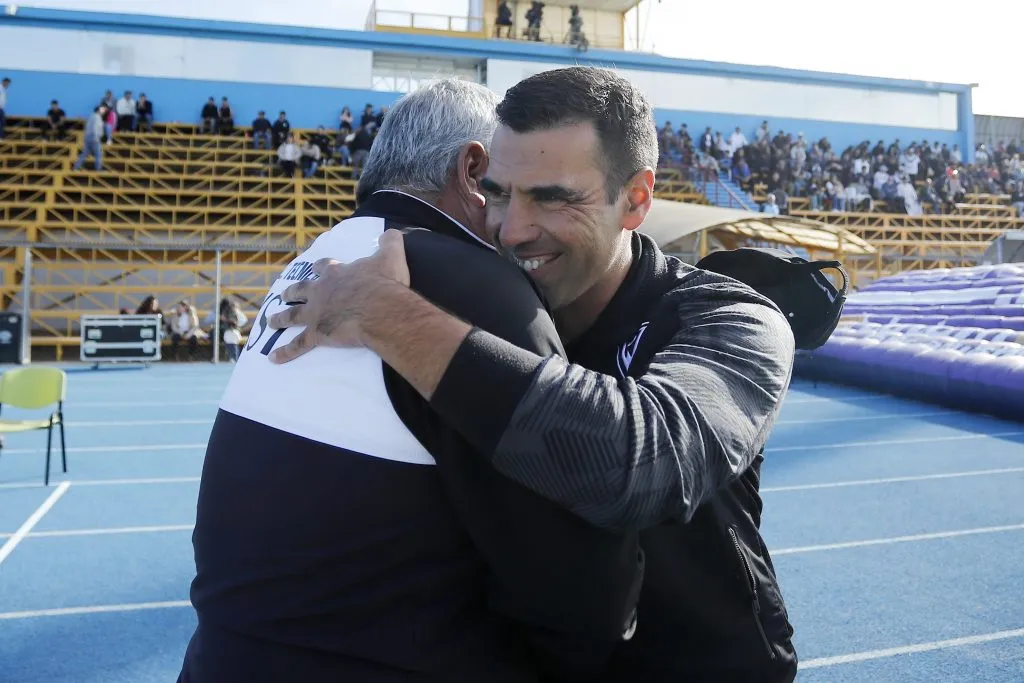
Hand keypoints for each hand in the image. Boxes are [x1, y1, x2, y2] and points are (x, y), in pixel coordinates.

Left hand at [267, 229, 410, 362]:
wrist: (379, 308)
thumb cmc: (384, 283)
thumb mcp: (391, 256)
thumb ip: (390, 242)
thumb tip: (392, 232)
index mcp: (337, 274)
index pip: (324, 268)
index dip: (320, 268)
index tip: (315, 267)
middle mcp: (322, 292)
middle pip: (301, 290)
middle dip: (292, 292)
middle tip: (285, 294)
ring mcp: (316, 313)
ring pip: (293, 316)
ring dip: (281, 319)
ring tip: (271, 322)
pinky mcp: (317, 334)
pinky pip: (298, 345)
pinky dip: (286, 352)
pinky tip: (273, 359)